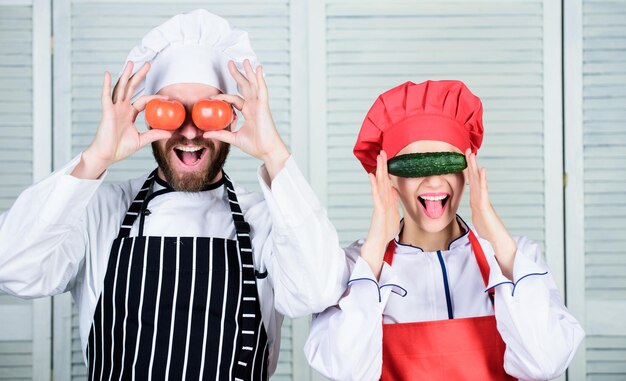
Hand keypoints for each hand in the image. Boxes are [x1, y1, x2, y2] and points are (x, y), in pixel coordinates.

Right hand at [72, 62, 172, 178]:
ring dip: (125, 75)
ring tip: (131, 63)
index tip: (167, 97)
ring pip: (121, 88)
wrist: (107, 156)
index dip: (154, 97)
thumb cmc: (120, 148)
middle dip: (139, 76)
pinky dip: (106, 85)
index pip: (143, 101)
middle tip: (147, 64)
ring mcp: (114, 109)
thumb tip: (170, 133)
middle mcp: (122, 108)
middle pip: (132, 88)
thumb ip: (154, 134)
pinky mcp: (107, 112)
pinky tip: (107, 74)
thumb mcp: (141, 140)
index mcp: (129, 114)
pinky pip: (106, 97)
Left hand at [202, 60, 289, 179]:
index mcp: (248, 112)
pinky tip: (258, 69)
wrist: (267, 151)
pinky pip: (262, 90)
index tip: (211, 97)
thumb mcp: (234, 138)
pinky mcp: (263, 107)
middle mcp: (254, 106)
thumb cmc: (255, 146)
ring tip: (244, 60)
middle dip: (237, 74)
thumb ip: (221, 134)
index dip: (223, 96)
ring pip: (252, 85)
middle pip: (244, 86)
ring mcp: (259, 105)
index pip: (234, 99)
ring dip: (248, 72)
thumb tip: (205, 134)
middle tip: (230, 63)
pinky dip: (260, 79)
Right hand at [361, 151, 400, 278]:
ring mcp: (379, 204)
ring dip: (379, 171)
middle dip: (383, 165)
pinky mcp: (378, 211)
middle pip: (382, 179)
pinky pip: (376, 196)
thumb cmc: (384, 231)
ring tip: (378, 159)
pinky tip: (372, 177)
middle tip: (382, 152)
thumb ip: (393, 202)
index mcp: (386, 200)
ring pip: (379, 184)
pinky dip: (374, 186)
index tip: (387, 158)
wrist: (378, 243)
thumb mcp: (393, 214)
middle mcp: (382, 200)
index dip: (387, 170)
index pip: (387, 181)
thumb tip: (394, 191)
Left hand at [465, 149, 515, 277]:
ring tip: (472, 155)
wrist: (497, 240)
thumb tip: (473, 207)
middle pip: (474, 177)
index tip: (464, 159)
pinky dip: (482, 180)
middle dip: (470, 163)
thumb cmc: (488, 230)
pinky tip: (482, 170)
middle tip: (467, 150)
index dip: (467, 170)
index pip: (471, 182)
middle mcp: (480, 197)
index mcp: (476, 200)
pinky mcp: (485, 206)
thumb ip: (475, 209)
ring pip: (478, 181)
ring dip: (474, 167)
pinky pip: (483, 191)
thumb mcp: (477, 217)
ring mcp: (483, 200)